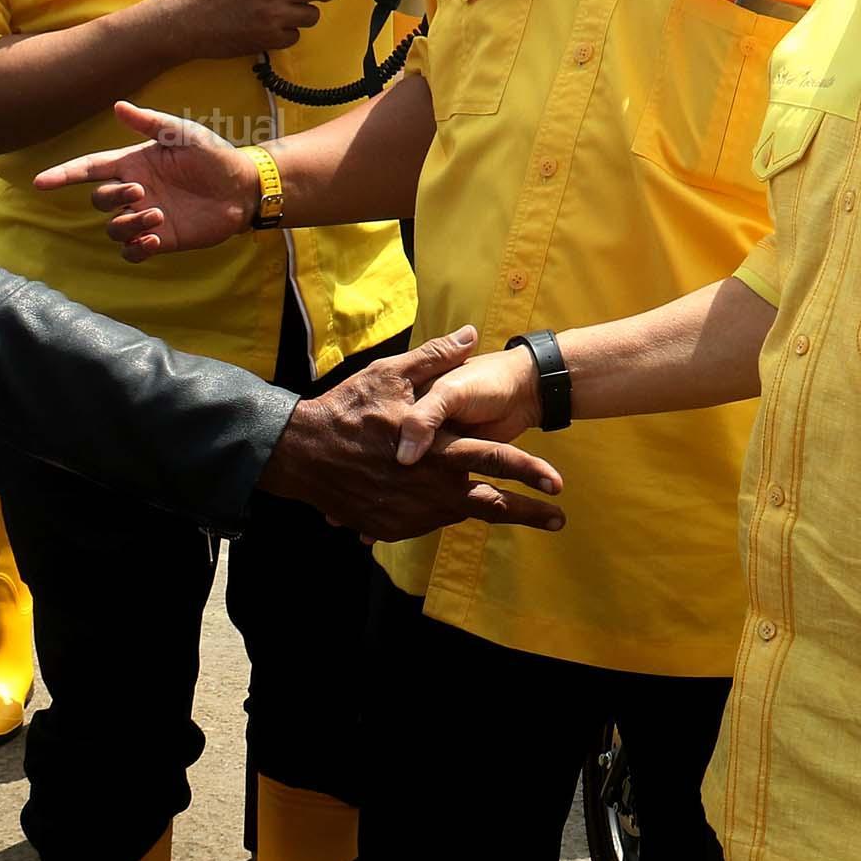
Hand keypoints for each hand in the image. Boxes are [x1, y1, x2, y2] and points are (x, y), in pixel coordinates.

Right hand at [33, 101, 256, 259]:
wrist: (241, 189)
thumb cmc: (214, 156)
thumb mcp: (184, 134)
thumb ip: (150, 123)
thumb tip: (117, 105)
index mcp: (134, 163)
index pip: (89, 169)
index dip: (63, 175)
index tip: (40, 183)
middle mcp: (135, 190)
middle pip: (99, 199)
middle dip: (112, 197)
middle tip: (143, 192)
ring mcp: (145, 216)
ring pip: (112, 227)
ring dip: (128, 224)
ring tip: (157, 216)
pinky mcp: (159, 239)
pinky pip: (130, 252)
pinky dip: (134, 249)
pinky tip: (154, 240)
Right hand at [257, 326, 565, 543]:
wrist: (301, 454)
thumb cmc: (347, 409)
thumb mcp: (390, 374)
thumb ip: (435, 358)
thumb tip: (469, 334)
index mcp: (438, 449)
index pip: (496, 460)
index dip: (530, 472)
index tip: (558, 485)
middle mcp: (431, 486)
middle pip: (490, 504)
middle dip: (528, 513)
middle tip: (557, 520)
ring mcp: (413, 511)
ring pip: (462, 515)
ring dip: (490, 514)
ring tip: (518, 516)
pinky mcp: (395, 526)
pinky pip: (430, 523)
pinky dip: (444, 515)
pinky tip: (449, 506)